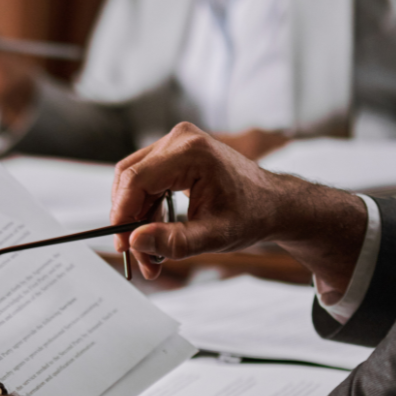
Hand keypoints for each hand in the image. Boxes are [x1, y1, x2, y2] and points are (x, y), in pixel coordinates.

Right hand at [111, 123, 366, 300]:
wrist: (274, 204)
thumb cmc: (252, 215)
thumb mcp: (215, 235)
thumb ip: (174, 241)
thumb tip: (136, 241)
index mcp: (190, 152)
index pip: (136, 181)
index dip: (121, 215)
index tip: (123, 246)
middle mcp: (179, 139)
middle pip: (130, 179)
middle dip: (128, 220)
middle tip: (136, 255)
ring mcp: (176, 144)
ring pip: (134, 182)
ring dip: (136, 219)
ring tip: (150, 255)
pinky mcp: (175, 154)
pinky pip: (146, 181)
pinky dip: (146, 210)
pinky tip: (156, 236)